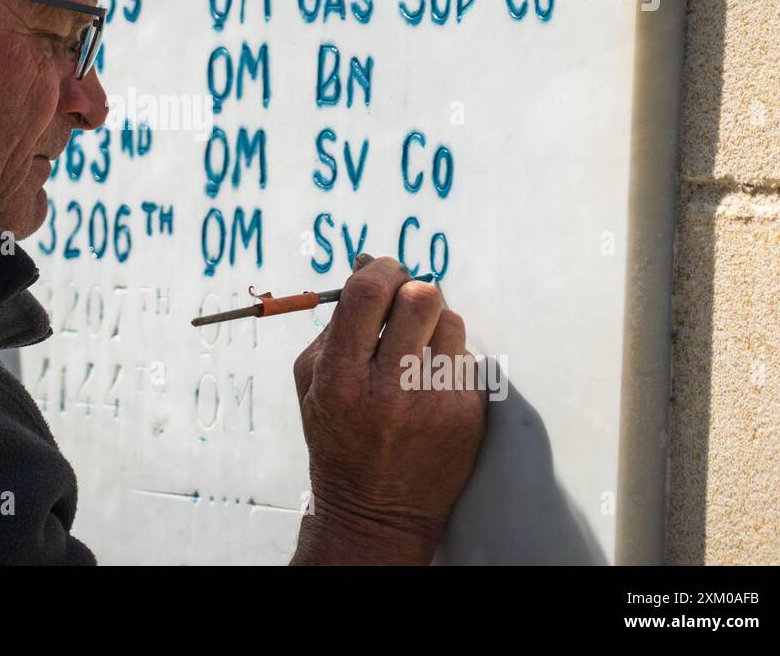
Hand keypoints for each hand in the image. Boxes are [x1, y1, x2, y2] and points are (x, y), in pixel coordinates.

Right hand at [289, 254, 486, 564]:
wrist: (376, 511)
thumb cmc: (338, 436)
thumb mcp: (312, 383)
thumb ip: (333, 325)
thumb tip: (368, 268)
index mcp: (341, 377)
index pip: (369, 293)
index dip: (381, 269)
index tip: (384, 271)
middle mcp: (389, 389)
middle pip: (421, 297)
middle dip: (412, 289)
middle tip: (405, 300)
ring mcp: (434, 403)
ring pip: (451, 321)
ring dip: (434, 325)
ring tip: (417, 349)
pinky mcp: (468, 415)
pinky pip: (466, 356)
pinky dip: (448, 360)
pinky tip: (430, 384)